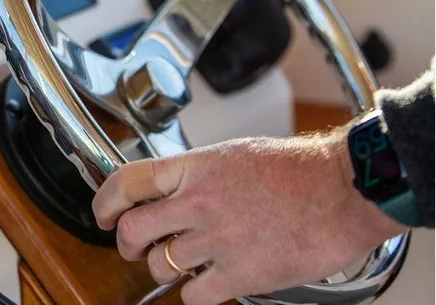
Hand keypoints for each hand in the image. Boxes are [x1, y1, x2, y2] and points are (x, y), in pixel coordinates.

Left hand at [91, 132, 406, 304]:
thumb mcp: (232, 155)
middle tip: (133, 247)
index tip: (103, 214)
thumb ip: (196, 174)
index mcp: (194, 168)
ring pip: (160, 265)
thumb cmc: (296, 169)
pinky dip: (195, 293)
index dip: (105, 202)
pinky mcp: (240, 273)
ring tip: (184, 263)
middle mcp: (198, 202)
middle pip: (133, 230)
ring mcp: (217, 239)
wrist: (343, 189)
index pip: (127, 182)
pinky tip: (209, 282)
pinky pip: (194, 295)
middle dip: (126, 244)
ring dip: (165, 268)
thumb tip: (170, 193)